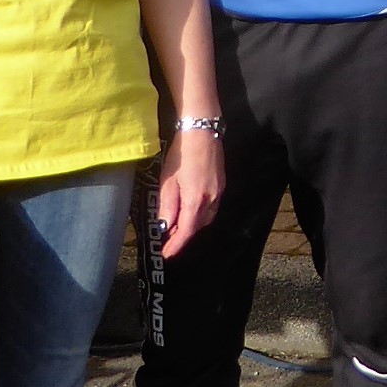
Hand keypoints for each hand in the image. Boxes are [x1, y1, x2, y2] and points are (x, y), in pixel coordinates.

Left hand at [156, 129, 224, 258]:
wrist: (202, 131)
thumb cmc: (181, 154)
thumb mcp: (168, 181)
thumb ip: (167, 206)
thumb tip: (165, 226)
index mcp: (196, 201)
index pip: (186, 232)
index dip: (175, 246)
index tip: (166, 255)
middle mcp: (211, 201)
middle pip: (198, 227)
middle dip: (183, 237)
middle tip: (167, 242)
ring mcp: (219, 193)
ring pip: (206, 219)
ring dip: (192, 227)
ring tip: (176, 228)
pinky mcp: (221, 185)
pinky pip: (211, 209)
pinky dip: (200, 216)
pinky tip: (190, 212)